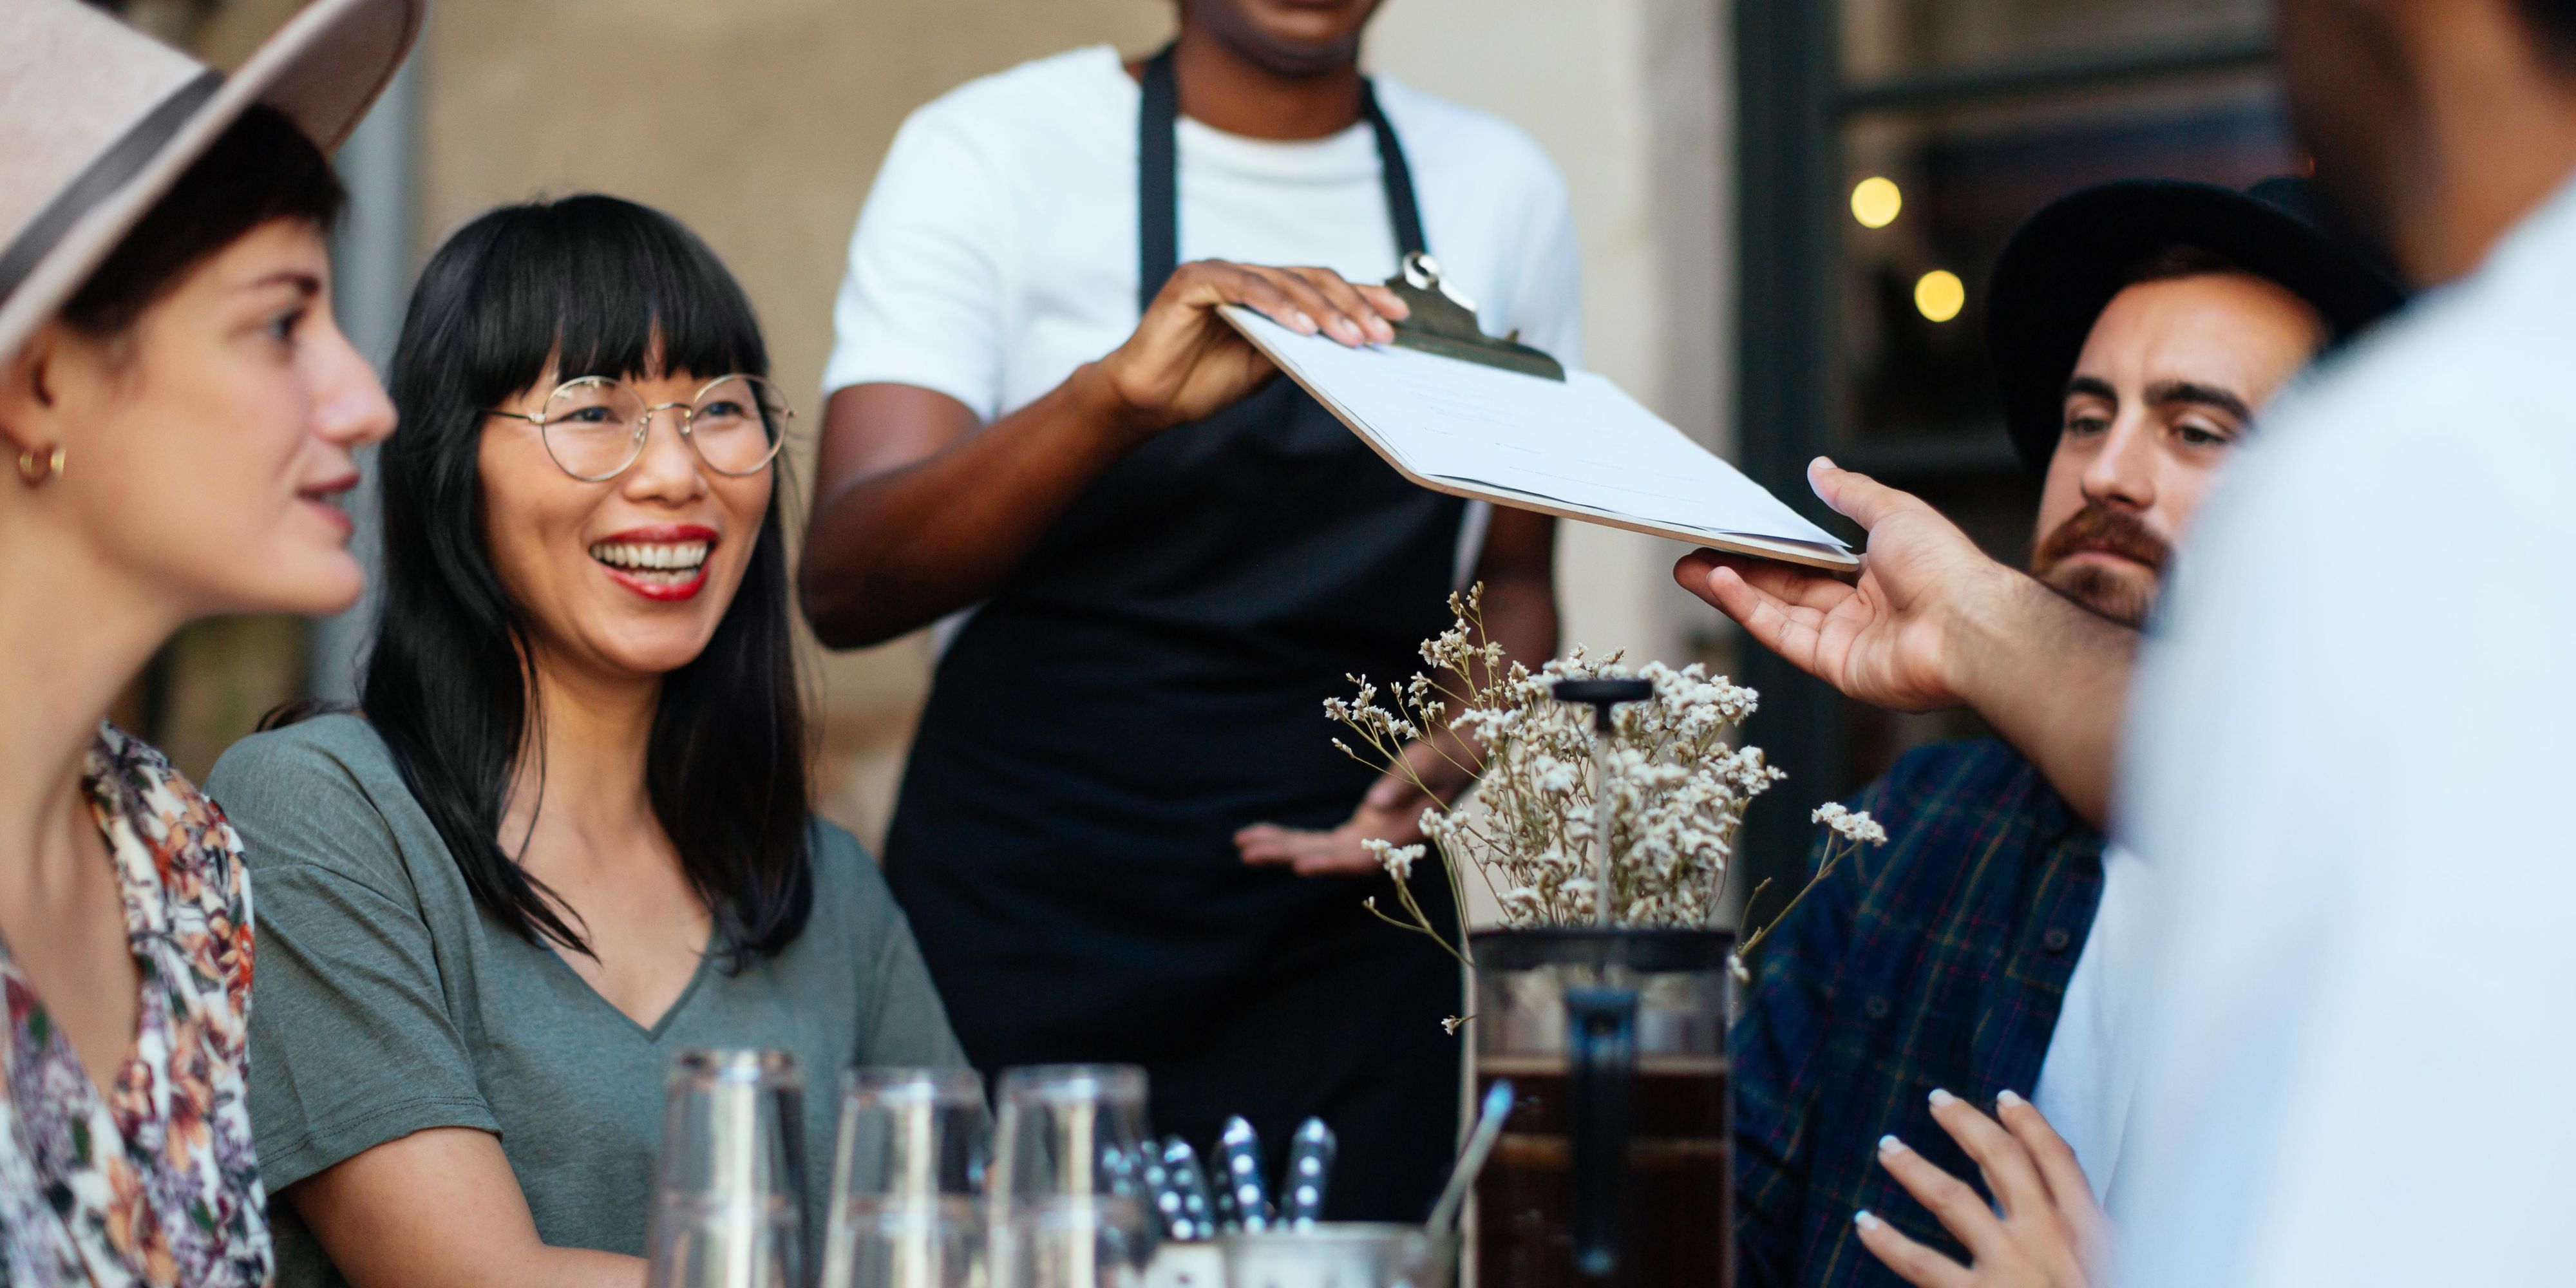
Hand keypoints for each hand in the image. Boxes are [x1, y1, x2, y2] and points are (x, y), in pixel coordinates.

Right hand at [1093, 261, 1409, 433]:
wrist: (1147, 400)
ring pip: (1283, 280)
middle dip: (1352, 305)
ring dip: (1323, 309)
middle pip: (1311, 279)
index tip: (1399, 316)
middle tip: (1380, 333)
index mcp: (1265, 293)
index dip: (1362, 297)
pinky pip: (1244, 286)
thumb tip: (1353, 342)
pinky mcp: (1194, 281)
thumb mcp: (1267, 368)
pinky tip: (1304, 328)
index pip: (1322, 286)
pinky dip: (1277, 305)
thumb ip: (1300, 349)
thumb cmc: (1201, 383)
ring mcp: (1219, 274)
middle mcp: (1245, 275)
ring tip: (1350, 337)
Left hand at [1235, 774, 1428, 877]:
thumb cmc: (1442, 758)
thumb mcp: (1428, 764)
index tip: (1299, 865)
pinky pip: (1316, 840)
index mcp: (1399, 836)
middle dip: (1288, 855)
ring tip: (1242, 844)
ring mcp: (1364, 841)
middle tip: (1247, 853)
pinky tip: (1257, 834)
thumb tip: (1375, 805)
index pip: (1360, 859)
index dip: (1330, 863)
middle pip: (1327, 857)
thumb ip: (1403, 783)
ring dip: (1280, 848)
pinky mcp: (1355, 833)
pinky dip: (1288, 837)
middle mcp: (1377, 847)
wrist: (1451, 759)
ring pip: (1316, 850)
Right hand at [1674, 458, 2019, 712]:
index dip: (1772, 547)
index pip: (1812, 560)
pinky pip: (1784, 635)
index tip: (1734, 533)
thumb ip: (1850, 494)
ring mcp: (1846, 641)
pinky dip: (1749, 609)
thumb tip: (1819, 468)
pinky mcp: (1835, 667)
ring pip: (1776, 611)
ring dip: (1731, 589)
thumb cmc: (1943, 565)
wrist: (1967, 622)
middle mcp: (1859, 610)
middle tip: (1693, 550)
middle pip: (1786, 587)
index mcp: (1877, 574)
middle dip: (1738, 569)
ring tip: (1687, 566)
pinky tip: (1720, 583)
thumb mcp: (1893, 512)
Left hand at [1855, 1089, 2108, 1287]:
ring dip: (1915, 1168)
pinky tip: (1865, 1223)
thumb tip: (2062, 1214)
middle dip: (1968, 1124)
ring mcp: (2012, 1268)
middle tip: (1938, 1100)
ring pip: (1952, 1198)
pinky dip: (1889, 1241)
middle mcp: (2050, 1240)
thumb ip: (2090, 1245)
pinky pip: (1922, 1263)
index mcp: (2093, 1235)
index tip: (2006, 1098)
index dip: (2031, 1124)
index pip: (2059, 1161)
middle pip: (2003, 1161)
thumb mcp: (2119, 1271)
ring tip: (1889, 1147)